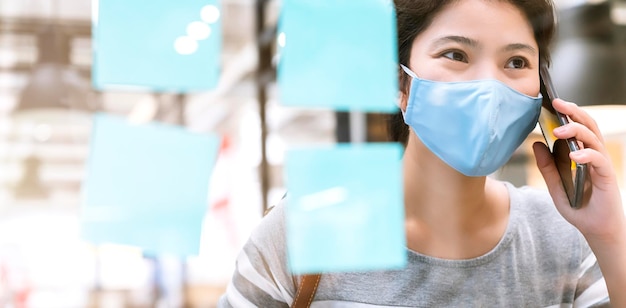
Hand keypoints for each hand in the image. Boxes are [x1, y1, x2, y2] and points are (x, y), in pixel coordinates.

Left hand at [532, 98, 624, 241]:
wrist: (595, 229)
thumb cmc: (579, 206)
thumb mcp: (555, 185)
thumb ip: (546, 165)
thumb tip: (535, 144)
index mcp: (582, 153)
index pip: (578, 127)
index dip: (568, 113)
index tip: (552, 103)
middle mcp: (594, 155)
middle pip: (589, 126)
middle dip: (574, 112)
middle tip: (558, 104)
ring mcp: (602, 165)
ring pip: (594, 139)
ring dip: (577, 131)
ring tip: (559, 131)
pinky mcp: (607, 177)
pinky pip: (599, 161)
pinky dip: (587, 155)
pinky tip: (575, 155)